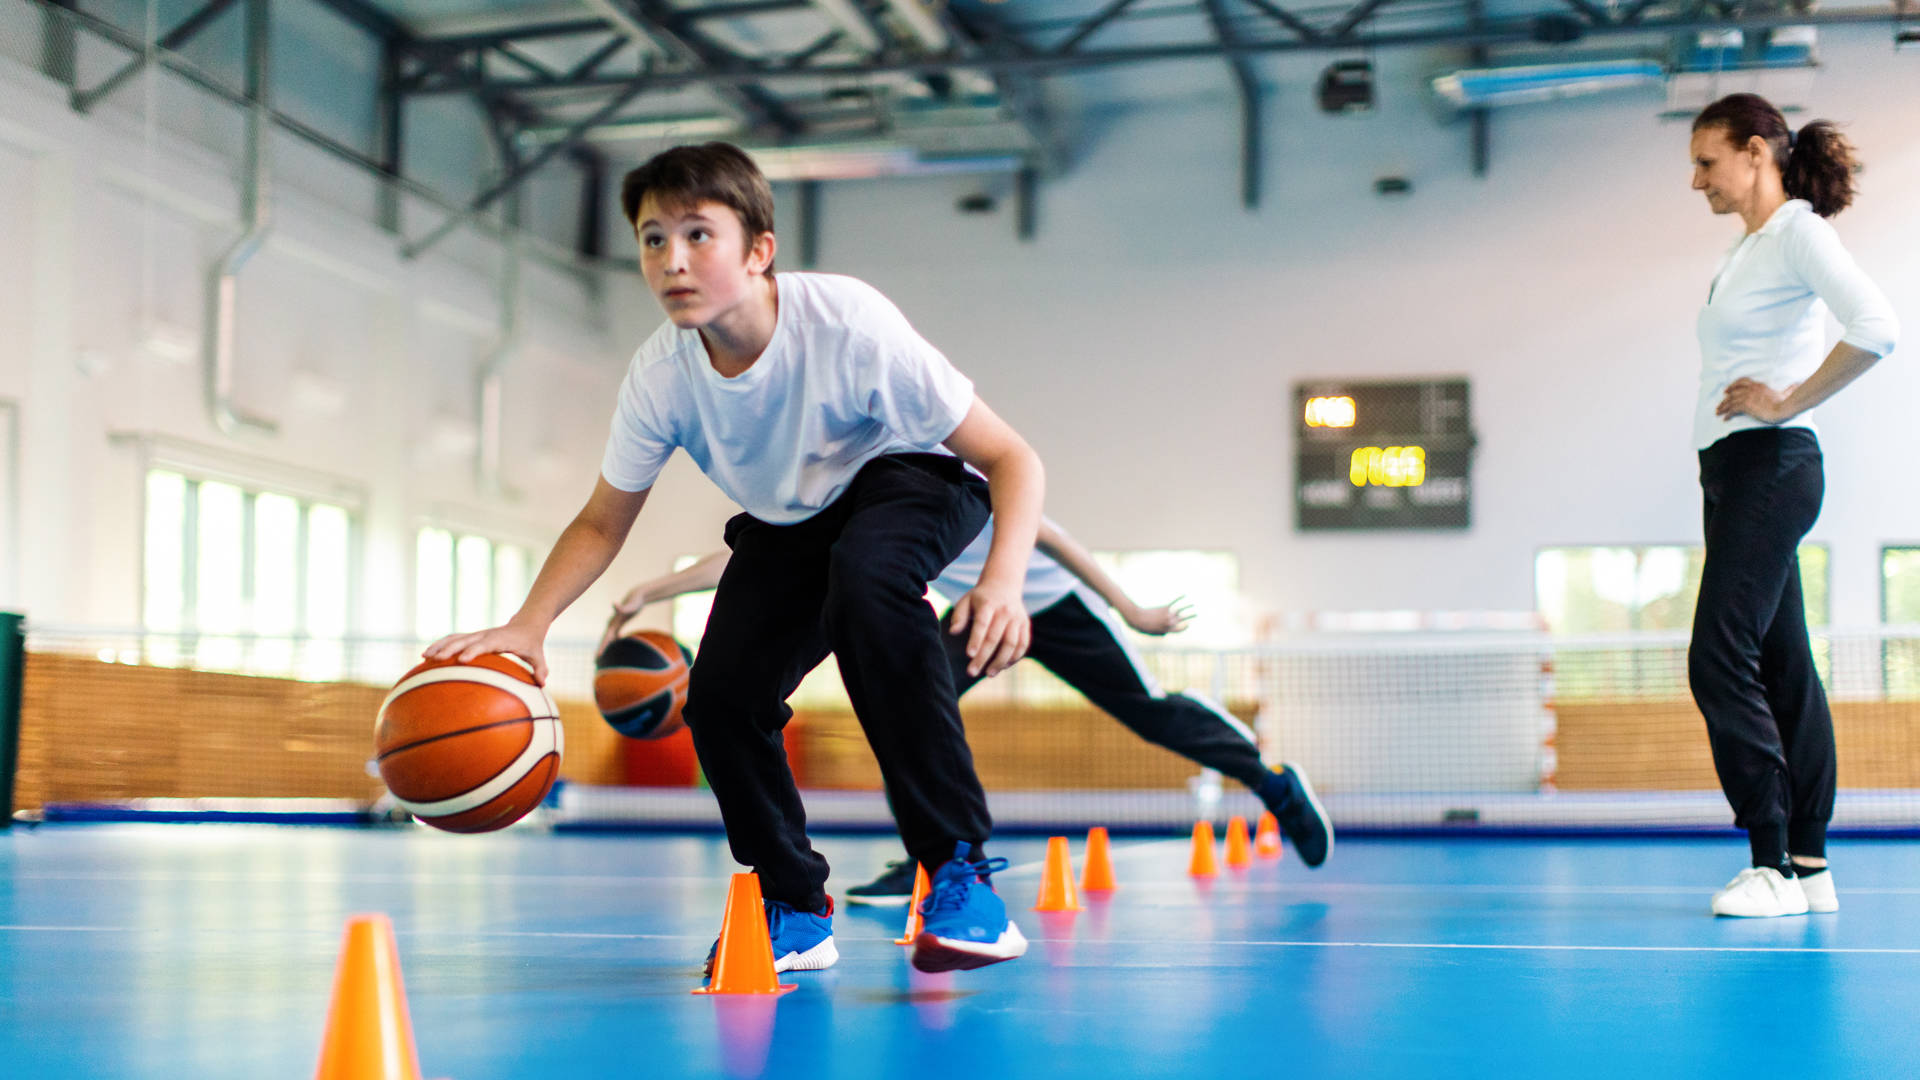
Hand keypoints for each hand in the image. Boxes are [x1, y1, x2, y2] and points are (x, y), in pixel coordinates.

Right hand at [423, 619, 549, 684]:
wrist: (525, 623)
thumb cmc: (531, 643)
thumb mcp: (538, 655)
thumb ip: (541, 668)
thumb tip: (542, 683)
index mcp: (500, 639)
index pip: (485, 644)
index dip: (474, 650)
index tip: (463, 660)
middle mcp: (485, 635)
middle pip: (464, 640)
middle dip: (449, 649)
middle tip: (434, 659)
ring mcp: (477, 635)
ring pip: (455, 638)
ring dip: (439, 646)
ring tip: (423, 657)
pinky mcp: (472, 637)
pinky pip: (453, 639)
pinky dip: (439, 645)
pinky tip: (426, 656)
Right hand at [597, 590, 648, 654]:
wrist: (636, 597)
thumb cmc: (634, 603)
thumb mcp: (630, 606)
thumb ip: (621, 607)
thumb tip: (613, 603)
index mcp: (613, 624)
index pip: (606, 638)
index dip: (602, 647)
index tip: (598, 656)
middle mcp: (612, 624)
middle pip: (605, 639)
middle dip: (600, 649)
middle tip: (595, 661)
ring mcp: (615, 624)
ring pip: (609, 637)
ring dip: (605, 646)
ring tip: (600, 655)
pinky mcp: (620, 623)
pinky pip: (615, 634)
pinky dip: (614, 639)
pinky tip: (616, 642)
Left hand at [948, 579, 1030, 677]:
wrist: (1004, 584)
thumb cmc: (980, 598)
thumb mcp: (966, 601)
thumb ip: (959, 616)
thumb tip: (952, 632)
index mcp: (988, 604)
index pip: (982, 624)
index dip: (976, 640)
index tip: (969, 655)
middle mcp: (1005, 611)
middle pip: (995, 637)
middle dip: (984, 657)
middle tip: (972, 672)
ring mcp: (1017, 618)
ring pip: (1012, 644)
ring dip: (1001, 661)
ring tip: (988, 674)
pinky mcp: (1025, 625)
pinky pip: (1023, 645)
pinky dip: (1014, 658)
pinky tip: (1003, 667)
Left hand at [1123, 596, 1194, 635]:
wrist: (1139, 619)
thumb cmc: (1144, 627)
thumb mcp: (1154, 634)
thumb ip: (1162, 633)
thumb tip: (1165, 633)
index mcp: (1168, 629)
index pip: (1180, 629)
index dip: (1184, 627)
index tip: (1188, 624)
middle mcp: (1170, 622)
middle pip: (1183, 618)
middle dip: (1190, 616)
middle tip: (1196, 614)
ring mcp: (1168, 614)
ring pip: (1181, 609)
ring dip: (1188, 606)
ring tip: (1193, 605)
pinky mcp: (1164, 608)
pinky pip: (1174, 602)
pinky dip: (1179, 598)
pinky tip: (1184, 595)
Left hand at [1717, 378, 1796, 422]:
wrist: (1783, 408)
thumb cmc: (1787, 402)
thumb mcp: (1787, 393)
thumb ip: (1789, 389)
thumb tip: (1797, 384)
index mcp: (1759, 385)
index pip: (1742, 381)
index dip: (1732, 386)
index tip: (1726, 391)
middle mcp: (1751, 389)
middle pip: (1733, 392)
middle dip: (1725, 399)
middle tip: (1719, 405)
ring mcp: (1748, 397)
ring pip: (1730, 401)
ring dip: (1723, 407)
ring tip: (1718, 413)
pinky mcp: (1746, 405)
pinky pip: (1733, 409)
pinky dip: (1727, 414)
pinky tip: (1725, 418)